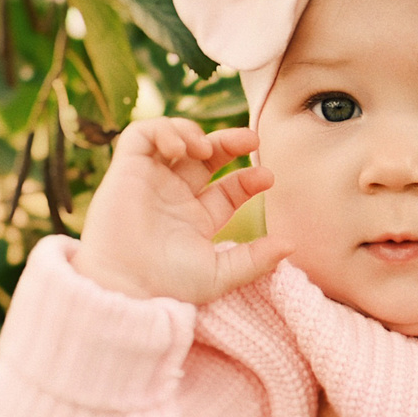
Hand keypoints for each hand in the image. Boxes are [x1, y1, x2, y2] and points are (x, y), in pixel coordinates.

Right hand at [73, 119, 290, 304]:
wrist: (126, 285)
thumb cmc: (169, 285)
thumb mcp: (221, 274)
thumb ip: (256, 259)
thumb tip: (291, 245)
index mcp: (196, 220)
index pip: (227, 189)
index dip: (247, 178)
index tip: (266, 177)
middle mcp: (173, 198)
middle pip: (204, 158)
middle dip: (228, 143)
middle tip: (251, 139)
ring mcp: (149, 182)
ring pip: (173, 140)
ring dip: (193, 134)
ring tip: (204, 149)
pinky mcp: (125, 170)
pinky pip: (141, 135)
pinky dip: (163, 131)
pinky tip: (179, 149)